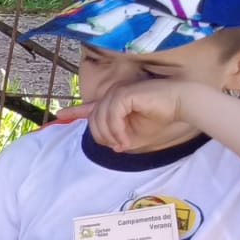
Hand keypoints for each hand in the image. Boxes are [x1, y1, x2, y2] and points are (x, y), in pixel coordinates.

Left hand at [82, 80, 201, 154]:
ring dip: (111, 136)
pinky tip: (125, 138)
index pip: (89, 108)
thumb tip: (112, 146)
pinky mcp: (124, 94)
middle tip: (119, 146)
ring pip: (100, 120)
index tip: (59, 115)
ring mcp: (117, 92)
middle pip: (93, 121)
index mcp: (113, 103)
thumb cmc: (160, 117)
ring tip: (124, 143)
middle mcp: (112, 95)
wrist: (180, 104)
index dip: (74, 111)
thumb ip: (120, 138)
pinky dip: (116, 130)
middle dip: (103, 137)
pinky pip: (111, 116)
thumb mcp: (136, 133)